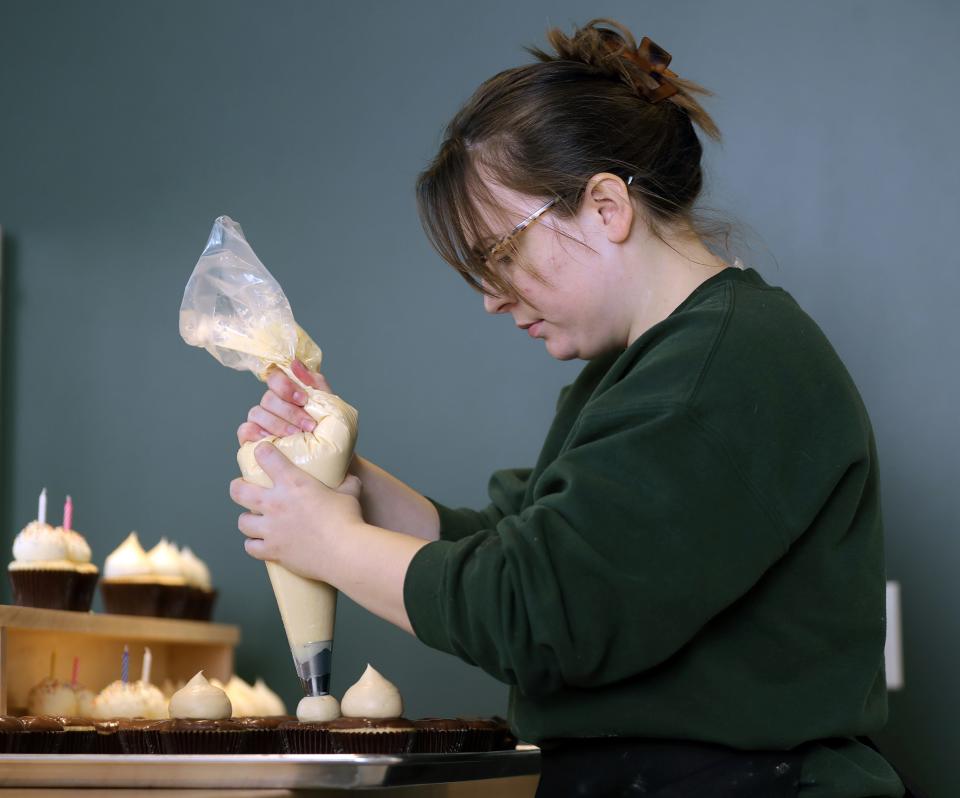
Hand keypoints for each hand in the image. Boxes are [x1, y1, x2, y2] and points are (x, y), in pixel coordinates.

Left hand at [229, 442, 363, 577]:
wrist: (345, 552)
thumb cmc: (349, 520)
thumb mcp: (350, 492)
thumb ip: (346, 482)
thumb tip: (349, 476)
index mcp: (293, 482)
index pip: (265, 456)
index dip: (261, 451)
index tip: (263, 452)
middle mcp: (275, 503)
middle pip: (238, 490)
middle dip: (238, 487)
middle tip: (244, 488)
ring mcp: (271, 528)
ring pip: (242, 522)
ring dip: (248, 519)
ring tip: (254, 519)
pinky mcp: (272, 551)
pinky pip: (250, 547)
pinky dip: (254, 544)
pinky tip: (261, 542)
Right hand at [237, 360, 332, 443]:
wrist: (329, 460)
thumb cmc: (328, 431)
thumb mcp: (329, 406)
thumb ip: (315, 383)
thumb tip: (295, 363)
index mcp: (288, 393)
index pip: (275, 377)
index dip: (286, 385)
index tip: (303, 399)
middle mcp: (272, 405)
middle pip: (268, 397)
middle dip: (290, 412)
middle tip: (309, 425)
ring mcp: (261, 422)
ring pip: (257, 412)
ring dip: (278, 424)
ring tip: (297, 436)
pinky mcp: (252, 440)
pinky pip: (245, 430)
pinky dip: (257, 433)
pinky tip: (274, 440)